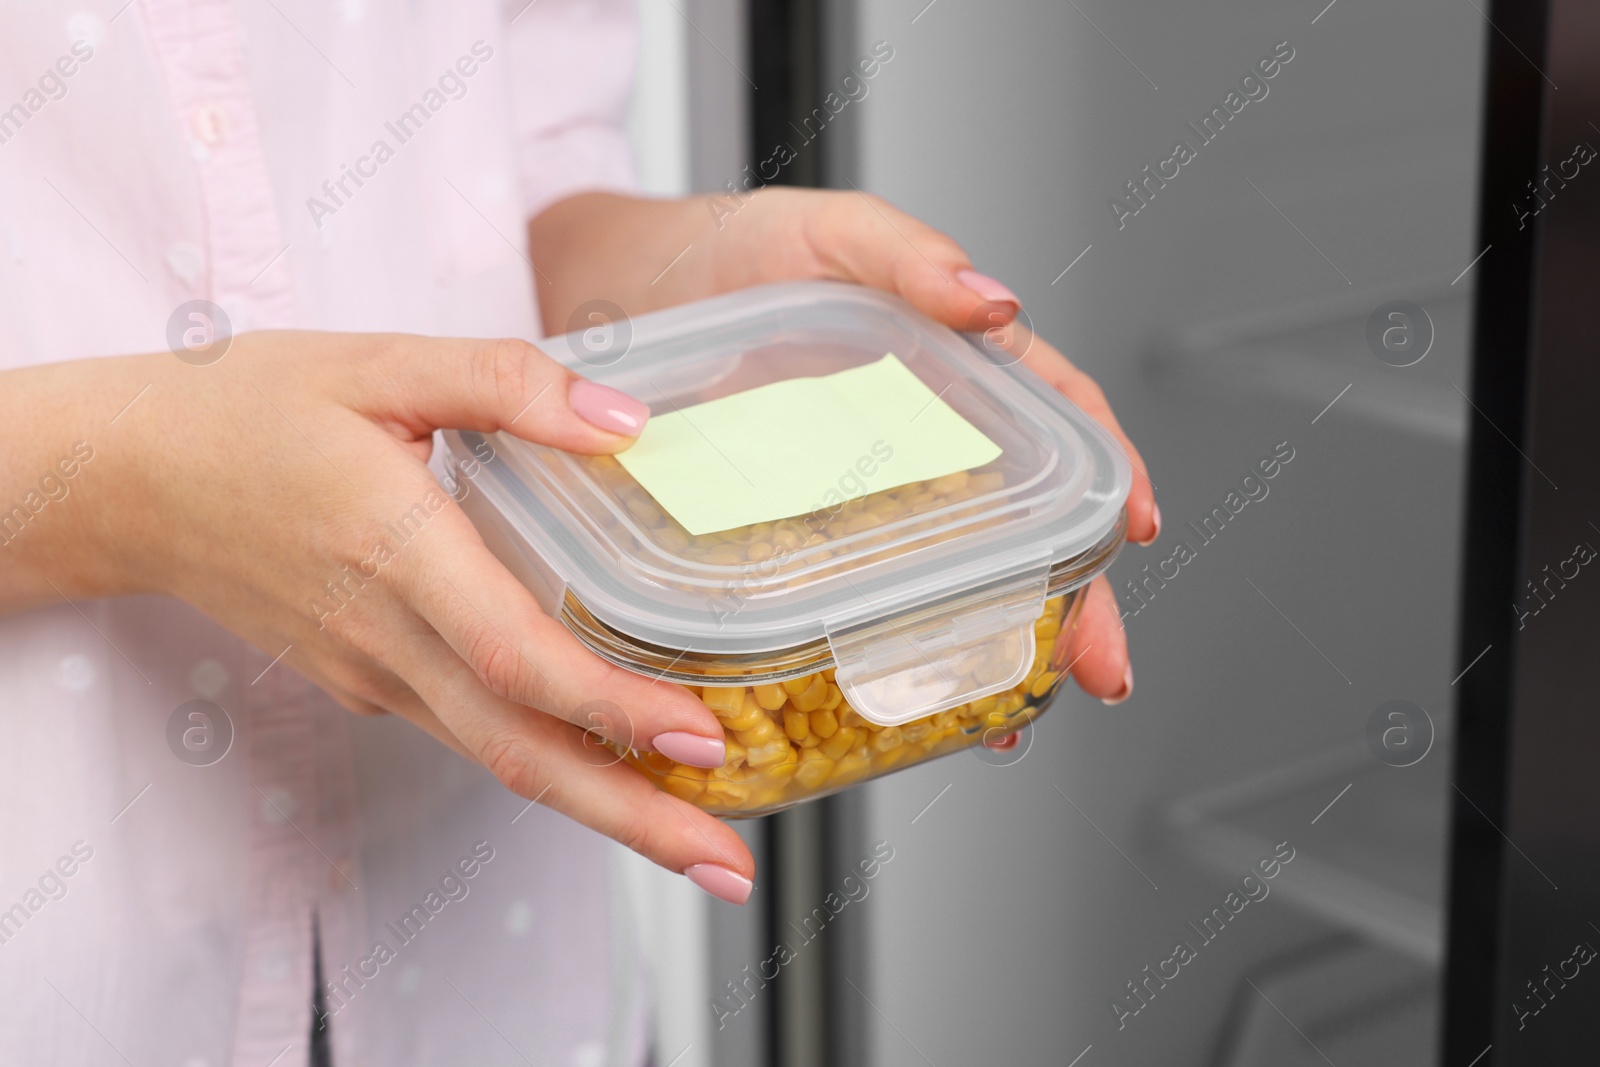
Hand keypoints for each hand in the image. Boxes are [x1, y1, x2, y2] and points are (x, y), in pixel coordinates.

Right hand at [0, 335, 755, 899]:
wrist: (134, 479)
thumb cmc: (252, 409)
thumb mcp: (380, 363)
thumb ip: (506, 383)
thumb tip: (625, 422)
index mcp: (394, 551)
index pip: (514, 656)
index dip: (609, 706)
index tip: (699, 740)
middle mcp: (386, 637)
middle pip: (520, 751)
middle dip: (633, 818)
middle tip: (729, 868)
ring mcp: (376, 673)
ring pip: (502, 757)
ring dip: (605, 808)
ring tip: (700, 840)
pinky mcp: (373, 681)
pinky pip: (475, 731)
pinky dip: (554, 762)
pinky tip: (618, 766)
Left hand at [531, 188, 1156, 703]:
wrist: (619, 289)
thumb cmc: (731, 248)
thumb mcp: (829, 233)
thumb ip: (910, 256)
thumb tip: (995, 303)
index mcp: (951, 366)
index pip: (1061, 420)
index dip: (1113, 473)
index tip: (1136, 529)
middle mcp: (921, 441)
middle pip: (1026, 525)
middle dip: (1076, 604)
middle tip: (1094, 668)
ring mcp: (863, 497)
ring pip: (953, 577)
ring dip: (998, 647)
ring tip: (1013, 714)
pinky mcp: (797, 537)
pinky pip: (859, 600)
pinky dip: (892, 652)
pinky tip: (907, 699)